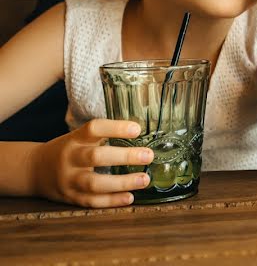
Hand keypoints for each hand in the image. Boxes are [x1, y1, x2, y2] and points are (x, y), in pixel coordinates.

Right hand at [30, 119, 153, 207]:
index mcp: (74, 139)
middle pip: (96, 157)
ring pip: (94, 183)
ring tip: (144, 179)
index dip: (115, 128)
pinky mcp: (70, 197)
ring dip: (122, 183)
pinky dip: (111, 201)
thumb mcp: (79, 137)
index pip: (94, 129)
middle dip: (124, 157)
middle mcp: (70, 158)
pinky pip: (92, 201)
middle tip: (148, 155)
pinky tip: (129, 197)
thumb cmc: (67, 150)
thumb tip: (142, 133)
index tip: (137, 129)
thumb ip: (104, 136)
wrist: (34, 170)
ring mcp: (69, 180)